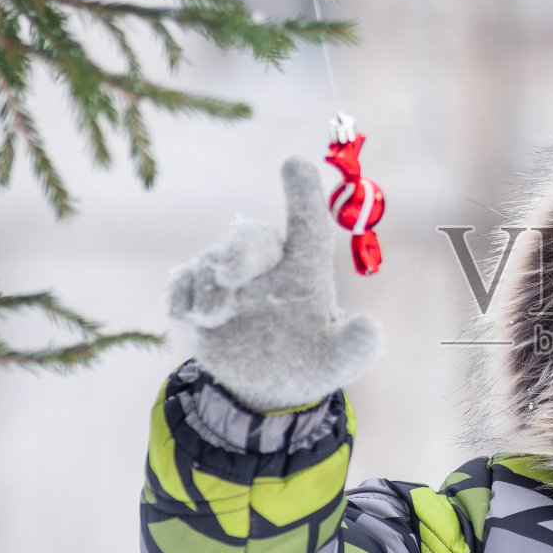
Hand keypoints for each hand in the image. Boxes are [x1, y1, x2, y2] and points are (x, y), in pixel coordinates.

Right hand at [166, 156, 382, 411]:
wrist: (264, 390)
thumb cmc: (309, 365)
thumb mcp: (337, 364)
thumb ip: (356, 348)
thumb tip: (371, 328)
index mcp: (305, 272)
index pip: (307, 225)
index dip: (302, 194)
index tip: (294, 162)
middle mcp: (267, 268)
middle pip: (251, 238)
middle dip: (238, 251)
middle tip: (229, 276)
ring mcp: (228, 280)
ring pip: (211, 263)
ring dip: (209, 290)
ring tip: (213, 319)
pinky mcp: (197, 295)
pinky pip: (182, 281)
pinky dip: (181, 296)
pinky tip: (187, 317)